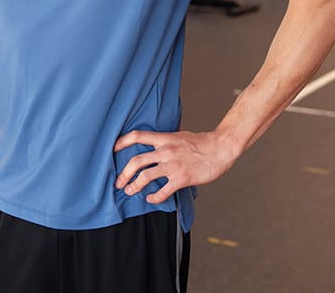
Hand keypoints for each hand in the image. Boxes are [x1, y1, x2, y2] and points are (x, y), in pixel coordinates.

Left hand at [113, 130, 239, 203]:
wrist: (221, 149)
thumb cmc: (202, 142)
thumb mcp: (180, 135)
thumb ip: (166, 140)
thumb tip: (155, 143)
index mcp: (165, 138)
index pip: (137, 136)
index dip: (122, 142)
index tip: (113, 149)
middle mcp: (166, 151)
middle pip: (136, 161)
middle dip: (124, 173)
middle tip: (118, 182)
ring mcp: (173, 165)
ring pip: (146, 177)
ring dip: (134, 186)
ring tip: (129, 191)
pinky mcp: (182, 178)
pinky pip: (162, 191)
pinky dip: (154, 197)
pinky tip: (151, 199)